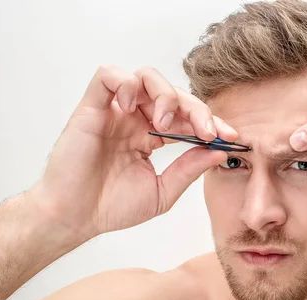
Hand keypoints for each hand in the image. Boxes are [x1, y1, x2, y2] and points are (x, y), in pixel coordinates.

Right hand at [31, 65, 235, 239]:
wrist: (75, 217)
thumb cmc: (111, 206)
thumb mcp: (163, 191)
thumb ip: (189, 168)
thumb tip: (220, 151)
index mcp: (151, 136)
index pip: (187, 117)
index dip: (211, 122)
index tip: (230, 136)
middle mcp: (135, 119)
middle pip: (173, 93)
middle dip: (196, 109)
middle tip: (207, 131)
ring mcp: (114, 111)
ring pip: (145, 77)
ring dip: (164, 94)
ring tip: (164, 123)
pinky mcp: (91, 107)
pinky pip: (108, 74)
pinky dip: (125, 84)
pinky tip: (130, 110)